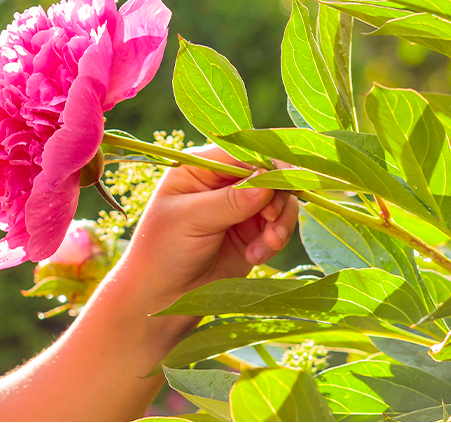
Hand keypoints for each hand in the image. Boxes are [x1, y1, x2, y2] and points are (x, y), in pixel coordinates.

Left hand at [126, 145, 299, 302]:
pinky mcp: (251, 233)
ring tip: (267, 245)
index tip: (289, 180)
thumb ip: (230, 200)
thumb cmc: (161, 250)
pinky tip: (255, 257)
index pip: (243, 153)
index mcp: (200, 167)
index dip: (271, 163)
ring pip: (280, 201)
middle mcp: (223, 182)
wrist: (161, 297)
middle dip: (277, 198)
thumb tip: (267, 179)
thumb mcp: (191, 220)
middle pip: (270, 174)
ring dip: (279, 222)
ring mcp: (239, 208)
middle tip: (270, 221)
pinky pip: (278, 227)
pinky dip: (274, 240)